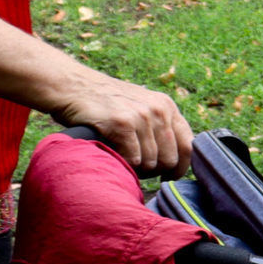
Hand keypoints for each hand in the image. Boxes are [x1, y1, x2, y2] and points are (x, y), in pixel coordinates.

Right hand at [51, 70, 193, 177]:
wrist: (74, 87)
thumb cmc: (106, 104)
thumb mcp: (141, 106)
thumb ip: (160, 126)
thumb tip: (176, 160)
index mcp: (168, 107)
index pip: (189, 146)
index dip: (181, 167)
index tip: (170, 177)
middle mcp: (159, 110)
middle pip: (170, 158)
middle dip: (156, 171)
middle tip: (140, 171)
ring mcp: (142, 116)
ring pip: (151, 162)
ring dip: (137, 169)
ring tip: (124, 160)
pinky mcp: (122, 124)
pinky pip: (133, 159)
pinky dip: (124, 163)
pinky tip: (115, 155)